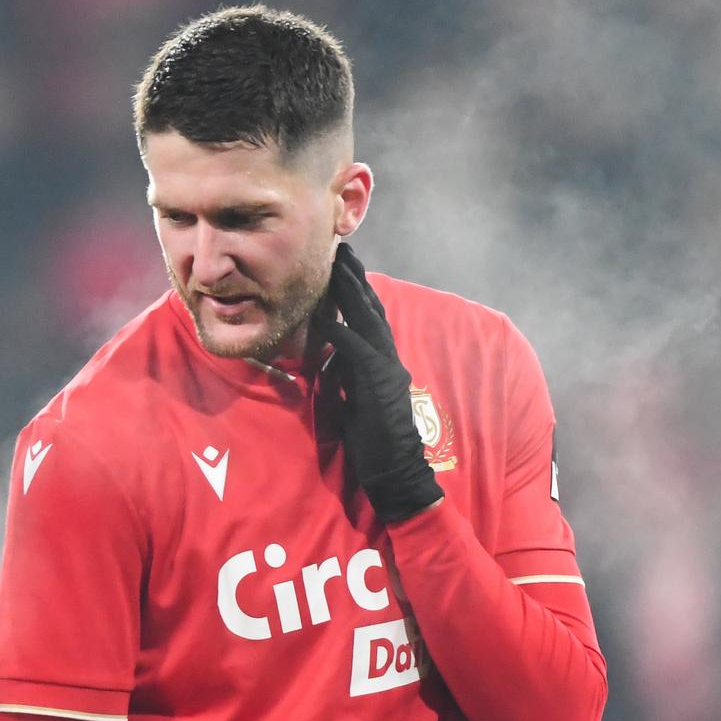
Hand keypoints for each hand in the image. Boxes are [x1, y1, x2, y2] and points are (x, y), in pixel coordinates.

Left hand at [316, 242, 442, 523]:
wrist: (394, 470)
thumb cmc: (371, 440)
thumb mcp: (351, 398)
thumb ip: (342, 373)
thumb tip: (328, 356)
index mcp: (381, 360)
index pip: (368, 317)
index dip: (355, 291)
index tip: (340, 266)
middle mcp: (388, 358)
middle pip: (370, 309)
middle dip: (355, 279)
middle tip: (341, 250)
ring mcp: (387, 370)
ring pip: (369, 322)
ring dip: (352, 295)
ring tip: (336, 268)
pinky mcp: (379, 386)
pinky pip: (358, 354)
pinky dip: (341, 336)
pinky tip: (326, 320)